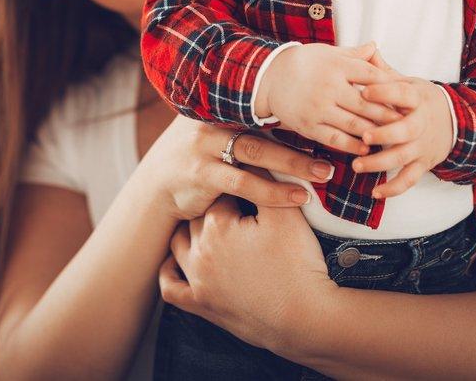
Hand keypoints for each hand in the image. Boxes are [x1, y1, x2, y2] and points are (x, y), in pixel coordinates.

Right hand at [139, 115, 337, 221]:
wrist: (156, 187)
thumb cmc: (196, 158)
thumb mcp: (215, 132)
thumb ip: (245, 122)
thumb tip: (288, 114)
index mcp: (220, 108)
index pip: (263, 106)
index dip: (297, 112)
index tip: (331, 117)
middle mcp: (212, 122)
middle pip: (265, 128)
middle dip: (303, 139)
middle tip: (336, 148)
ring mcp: (205, 147)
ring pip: (257, 153)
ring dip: (294, 164)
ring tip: (324, 173)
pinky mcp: (202, 175)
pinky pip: (244, 184)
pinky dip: (274, 192)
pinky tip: (297, 199)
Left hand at [158, 195, 330, 354]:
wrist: (306, 319)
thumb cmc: (299, 264)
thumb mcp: (286, 215)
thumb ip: (266, 181)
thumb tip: (252, 156)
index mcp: (217, 224)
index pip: (220, 192)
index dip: (239, 190)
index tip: (251, 192)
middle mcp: (199, 251)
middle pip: (198, 216)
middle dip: (215, 210)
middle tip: (238, 210)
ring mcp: (196, 280)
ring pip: (178, 245)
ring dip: (191, 234)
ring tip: (213, 228)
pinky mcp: (200, 306)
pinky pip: (170, 286)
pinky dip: (170, 271)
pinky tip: (180, 262)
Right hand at [257, 43, 402, 155]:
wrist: (269, 77)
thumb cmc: (304, 63)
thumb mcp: (327, 52)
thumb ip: (353, 54)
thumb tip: (375, 47)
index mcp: (336, 65)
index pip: (371, 76)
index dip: (391, 87)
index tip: (407, 96)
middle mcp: (328, 86)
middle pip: (367, 103)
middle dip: (389, 114)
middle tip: (407, 122)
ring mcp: (318, 108)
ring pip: (354, 124)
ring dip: (375, 132)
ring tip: (391, 137)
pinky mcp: (309, 125)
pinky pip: (335, 139)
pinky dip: (352, 145)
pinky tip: (365, 148)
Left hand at [351, 71, 453, 198]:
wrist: (455, 122)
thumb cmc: (420, 100)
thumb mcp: (408, 82)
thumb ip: (385, 71)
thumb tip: (367, 49)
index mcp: (416, 98)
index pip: (402, 93)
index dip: (384, 91)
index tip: (363, 90)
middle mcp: (421, 123)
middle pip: (404, 131)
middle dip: (384, 134)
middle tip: (363, 136)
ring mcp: (422, 146)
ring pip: (403, 157)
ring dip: (381, 163)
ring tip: (357, 166)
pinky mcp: (423, 164)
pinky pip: (409, 179)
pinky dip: (393, 188)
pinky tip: (375, 192)